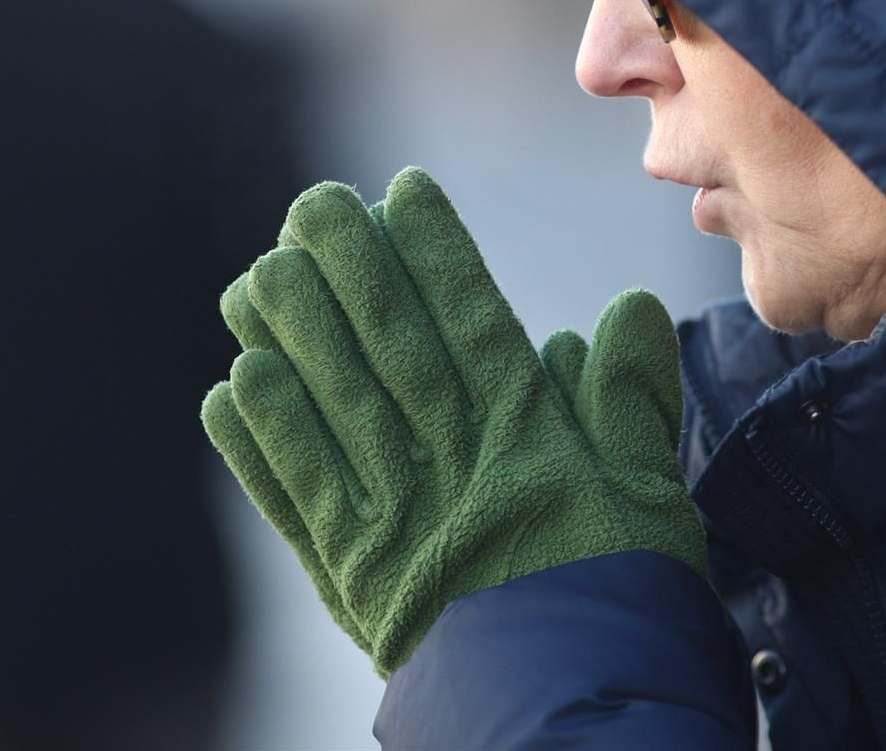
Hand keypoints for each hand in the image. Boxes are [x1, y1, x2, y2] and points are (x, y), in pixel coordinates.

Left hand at [200, 167, 706, 672]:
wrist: (577, 722)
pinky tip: (232, 389)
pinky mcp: (354, 579)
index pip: (474, 324)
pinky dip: (260, 447)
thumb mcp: (654, 497)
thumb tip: (629, 308)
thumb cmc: (623, 601)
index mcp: (528, 442)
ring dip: (290, 339)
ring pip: (332, 410)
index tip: (405, 189)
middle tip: (311, 205)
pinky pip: (297, 502)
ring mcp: (395, 523)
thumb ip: (634, 400)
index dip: (438, 252)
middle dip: (349, 272)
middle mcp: (451, 468)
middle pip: (390, 351)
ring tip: (254, 276)